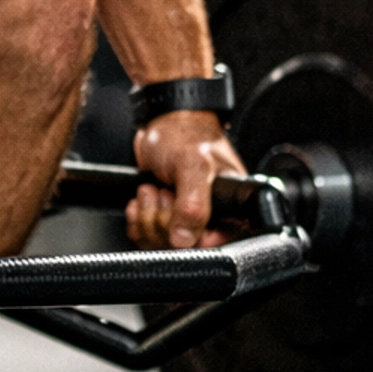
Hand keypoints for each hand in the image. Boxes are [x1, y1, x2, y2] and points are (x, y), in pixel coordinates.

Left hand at [125, 108, 245, 249]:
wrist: (163, 121)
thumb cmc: (186, 133)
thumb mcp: (193, 164)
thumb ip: (193, 204)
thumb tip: (185, 239)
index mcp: (233, 211)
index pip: (215, 248)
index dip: (191, 238)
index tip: (179, 215)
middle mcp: (214, 219)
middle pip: (183, 250)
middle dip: (163, 220)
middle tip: (164, 192)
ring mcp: (188, 220)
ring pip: (162, 245)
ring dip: (149, 218)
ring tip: (153, 190)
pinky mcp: (167, 218)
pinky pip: (148, 237)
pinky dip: (139, 219)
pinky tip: (143, 198)